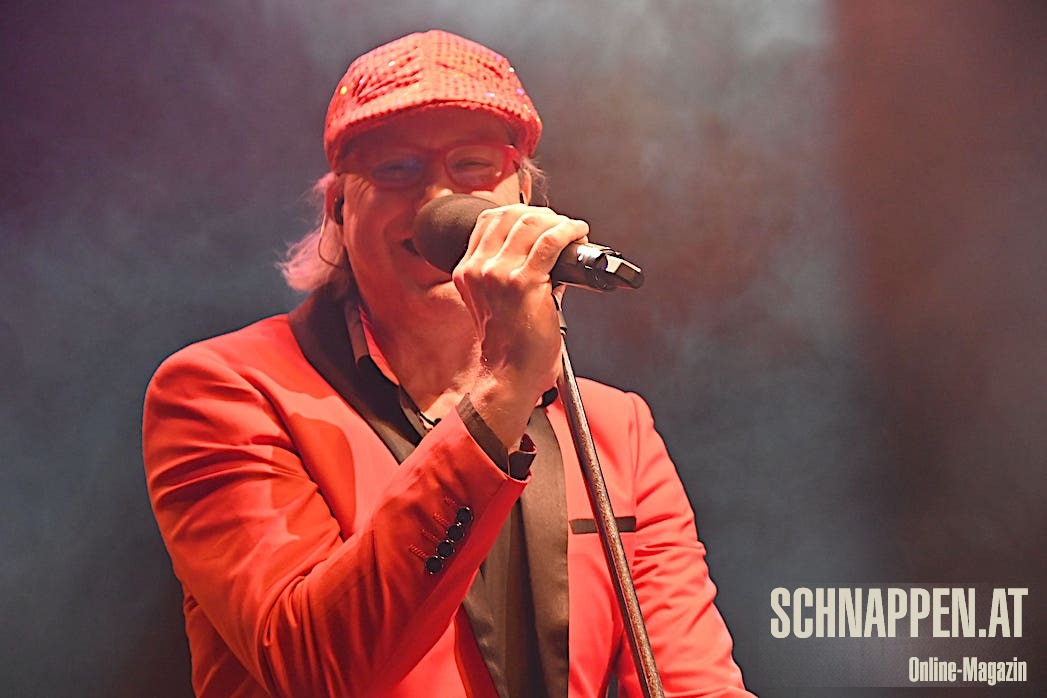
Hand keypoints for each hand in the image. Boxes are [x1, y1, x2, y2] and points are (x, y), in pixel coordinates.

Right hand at [453, 204, 588, 448]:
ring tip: (572, 230)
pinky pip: (550, 241)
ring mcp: (498, 274)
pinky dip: (569, 231)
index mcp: (467, 270)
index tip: (540, 219)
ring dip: (558, 221)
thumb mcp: (497, 300)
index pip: (490, 220)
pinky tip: (578, 233)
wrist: (509, 375)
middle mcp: (479, 268)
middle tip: (560, 225)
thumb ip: (514, 270)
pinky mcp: (524, 283)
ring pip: (531, 223)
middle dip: (541, 214)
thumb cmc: (510, 345)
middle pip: (511, 216)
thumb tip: (550, 249)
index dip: (520, 213)